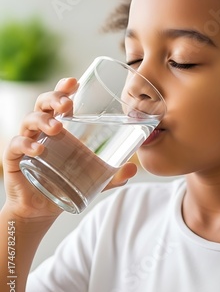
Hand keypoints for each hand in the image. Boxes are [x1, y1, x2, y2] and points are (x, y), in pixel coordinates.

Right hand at [2, 78, 137, 220]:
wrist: (40, 209)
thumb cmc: (64, 183)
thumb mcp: (91, 178)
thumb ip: (111, 175)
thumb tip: (133, 170)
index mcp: (59, 126)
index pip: (59, 101)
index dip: (64, 88)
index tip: (74, 81)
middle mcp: (41, 130)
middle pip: (43, 104)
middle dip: (54, 98)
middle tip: (67, 104)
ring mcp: (26, 141)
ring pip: (29, 120)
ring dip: (43, 120)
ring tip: (57, 128)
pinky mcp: (14, 158)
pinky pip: (16, 145)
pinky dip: (26, 144)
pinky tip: (38, 149)